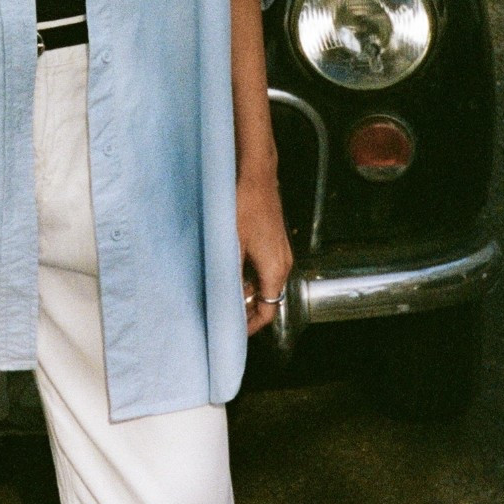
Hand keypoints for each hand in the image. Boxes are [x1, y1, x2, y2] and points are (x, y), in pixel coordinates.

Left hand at [237, 163, 292, 338]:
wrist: (256, 172)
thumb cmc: (244, 204)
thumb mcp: (231, 244)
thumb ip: (229, 277)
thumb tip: (223, 303)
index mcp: (276, 271)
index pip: (268, 312)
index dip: (250, 325)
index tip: (231, 330)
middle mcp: (283, 264)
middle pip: (267, 298)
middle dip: (245, 307)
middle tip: (220, 309)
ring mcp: (280, 250)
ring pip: (264, 282)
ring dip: (245, 289)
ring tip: (221, 288)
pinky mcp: (274, 239)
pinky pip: (264, 266)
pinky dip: (248, 273)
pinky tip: (228, 266)